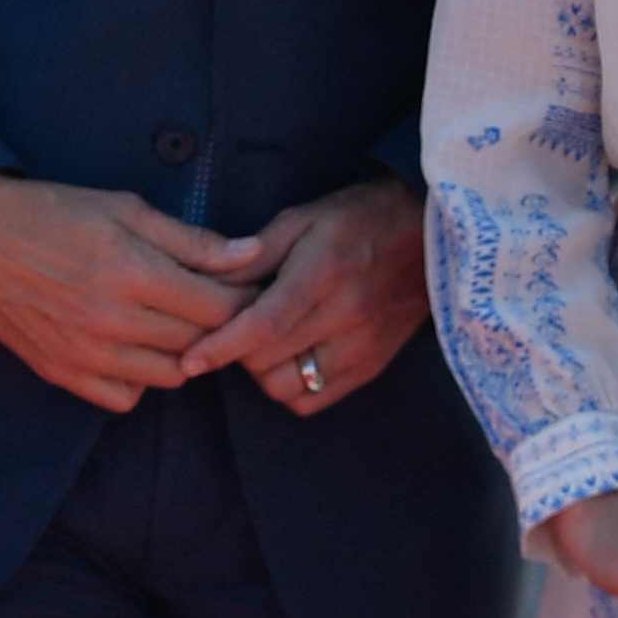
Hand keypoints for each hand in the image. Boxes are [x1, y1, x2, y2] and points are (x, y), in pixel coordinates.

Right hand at [0, 174, 260, 410]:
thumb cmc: (51, 211)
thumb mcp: (124, 208)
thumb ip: (191, 239)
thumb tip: (250, 254)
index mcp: (133, 270)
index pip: (220, 307)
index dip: (244, 299)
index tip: (248, 289)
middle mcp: (113, 319)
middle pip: (200, 342)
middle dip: (220, 325)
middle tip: (215, 304)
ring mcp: (86, 353)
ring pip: (170, 375)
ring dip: (183, 353)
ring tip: (174, 323)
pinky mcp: (62, 373)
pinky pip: (126, 398)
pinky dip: (140, 379)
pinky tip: (134, 346)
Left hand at [176, 174, 434, 416]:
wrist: (426, 233)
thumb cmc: (356, 218)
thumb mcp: (301, 219)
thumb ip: (254, 254)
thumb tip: (208, 282)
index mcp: (322, 273)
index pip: (264, 326)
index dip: (222, 348)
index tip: (190, 360)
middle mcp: (345, 316)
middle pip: (270, 362)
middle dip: (237, 352)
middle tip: (233, 328)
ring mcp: (363, 346)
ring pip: (291, 388)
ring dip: (264, 373)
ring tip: (262, 344)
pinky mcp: (373, 365)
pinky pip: (318, 399)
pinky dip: (293, 388)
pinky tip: (289, 359)